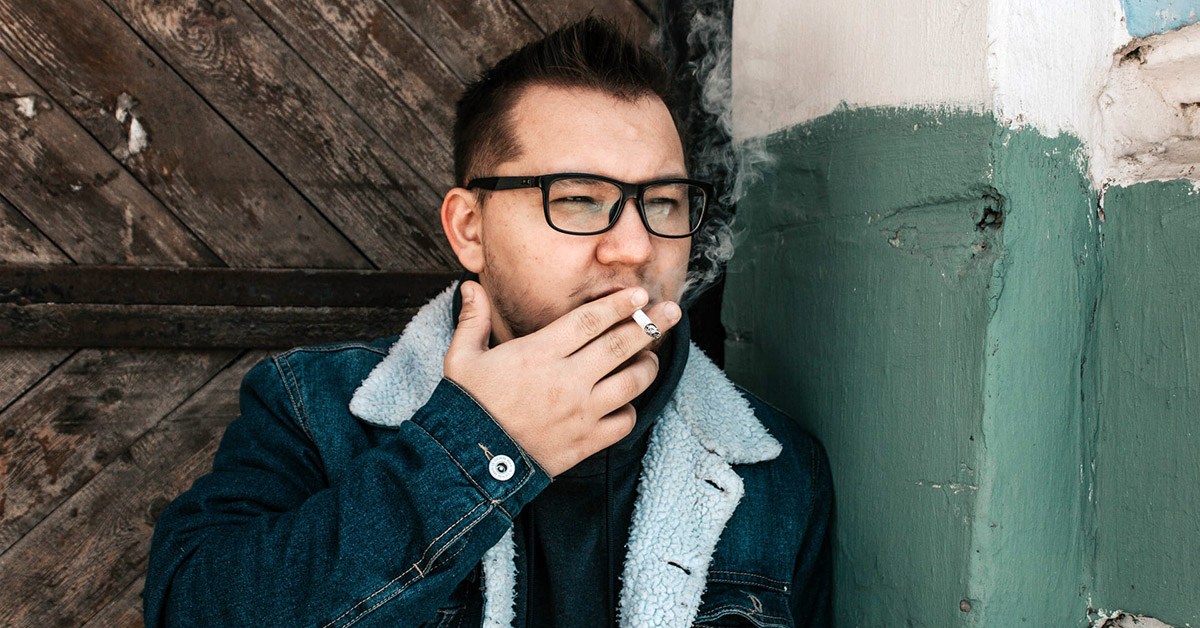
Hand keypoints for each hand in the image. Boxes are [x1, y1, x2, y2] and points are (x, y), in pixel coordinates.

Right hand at [443, 280, 681, 477]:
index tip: (638, 294)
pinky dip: (631, 409)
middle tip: (672, 311)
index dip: (619, 304)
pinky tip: (627, 400)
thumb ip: (473, 319)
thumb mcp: (462, 358)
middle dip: (651, 324)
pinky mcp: (586, 442)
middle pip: (621, 345)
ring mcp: (580, 413)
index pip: (590, 320)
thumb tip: (471, 284)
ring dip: (647, 366)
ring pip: (632, 383)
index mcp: (539, 354)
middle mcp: (567, 380)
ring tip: (651, 357)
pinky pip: (624, 422)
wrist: (469, 461)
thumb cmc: (467, 405)